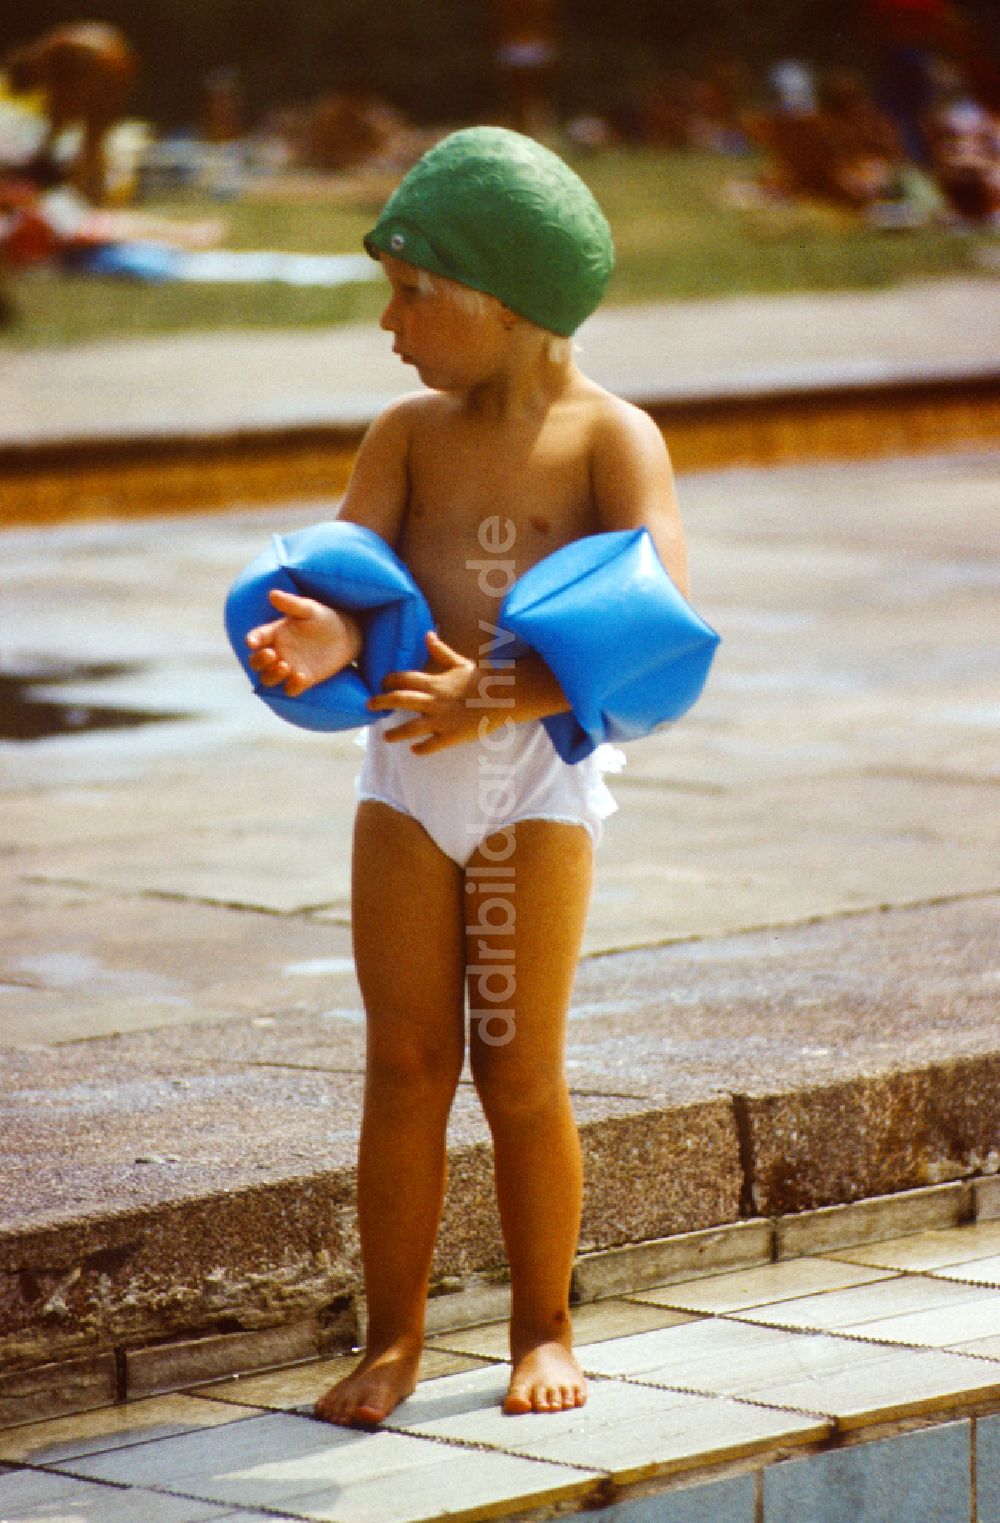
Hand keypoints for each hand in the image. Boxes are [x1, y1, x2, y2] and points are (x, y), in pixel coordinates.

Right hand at [246, 588, 361, 697]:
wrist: (346, 635)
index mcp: (274, 633)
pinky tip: (302, 676)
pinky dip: (292, 686)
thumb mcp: (309, 609)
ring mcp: (289, 667)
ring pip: (268, 679)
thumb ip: (291, 604)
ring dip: (272, 675)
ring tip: (285, 665)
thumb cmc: (323, 618)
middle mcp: (278, 652)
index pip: (257, 638)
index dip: (252, 640)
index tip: (252, 642)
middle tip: (272, 654)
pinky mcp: (304, 679)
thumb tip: (273, 594)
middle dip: (259, 661)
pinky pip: (290, 690)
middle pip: (256, 663)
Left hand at [367, 631, 489, 753]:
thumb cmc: (482, 680)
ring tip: (385, 737)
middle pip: (399, 700)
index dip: (389, 680)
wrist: (503, 697)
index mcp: (434, 682)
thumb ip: (441, 651)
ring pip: (411, 728)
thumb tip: (428, 634)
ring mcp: (441, 720)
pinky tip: (414, 749)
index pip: (403, 679)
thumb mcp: (460, 663)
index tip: (381, 683)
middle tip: (369, 705)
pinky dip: (421, 749)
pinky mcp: (451, 736)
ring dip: (395, 733)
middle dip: (381, 702)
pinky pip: (431, 745)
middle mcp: (433, 701)